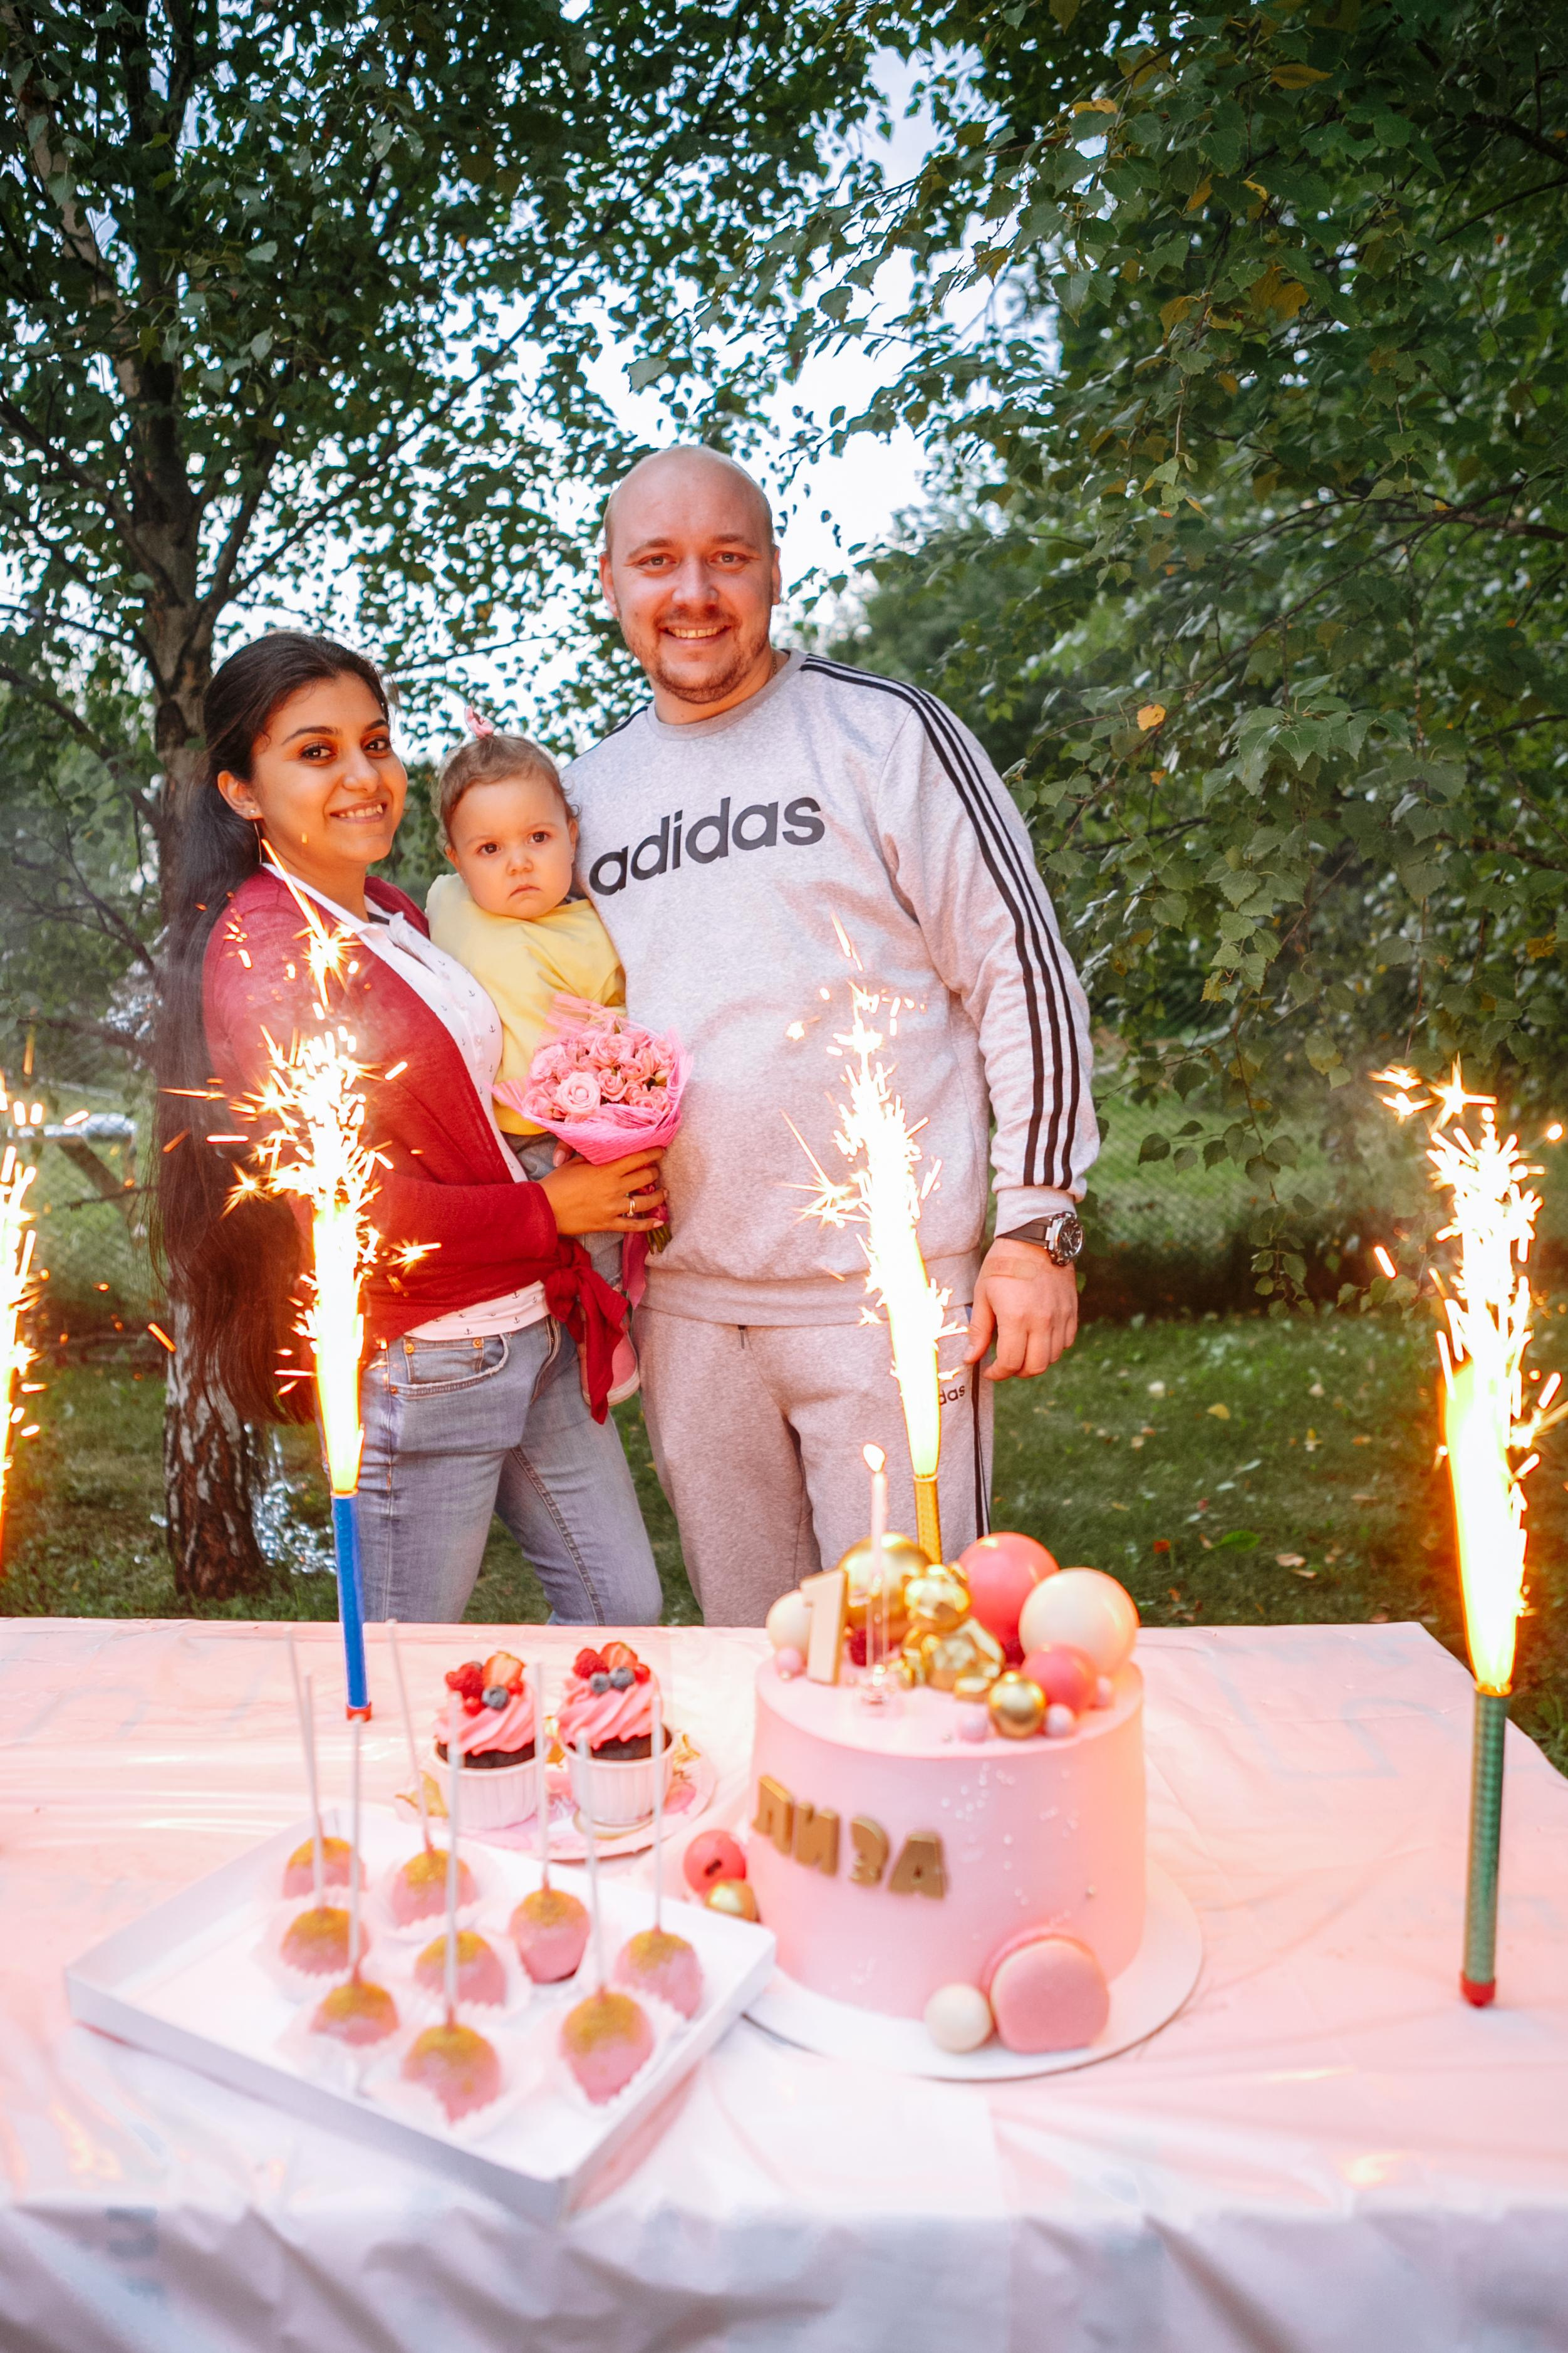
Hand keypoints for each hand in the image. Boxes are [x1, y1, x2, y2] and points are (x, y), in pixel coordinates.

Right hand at [538, 1146, 666, 1236]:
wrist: (544, 1209)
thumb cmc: (557, 1183)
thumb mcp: (575, 1162)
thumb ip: (594, 1157)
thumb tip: (607, 1151)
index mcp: (606, 1170)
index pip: (638, 1158)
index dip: (653, 1153)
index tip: (660, 1150)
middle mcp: (614, 1188)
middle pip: (645, 1177)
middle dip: (654, 1171)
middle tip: (656, 1169)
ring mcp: (613, 1208)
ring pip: (645, 1202)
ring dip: (658, 1196)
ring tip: (663, 1192)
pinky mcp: (608, 1224)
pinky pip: (633, 1225)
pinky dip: (647, 1224)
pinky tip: (658, 1222)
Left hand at [964, 1239, 1078, 1380]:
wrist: (1035, 1237)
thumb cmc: (1003, 1263)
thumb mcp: (983, 1294)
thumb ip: (979, 1330)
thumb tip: (971, 1358)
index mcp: (1016, 1317)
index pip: (1010, 1363)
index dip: (997, 1373)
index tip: (989, 1370)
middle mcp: (1042, 1321)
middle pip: (1035, 1367)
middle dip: (1016, 1372)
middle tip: (1005, 1365)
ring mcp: (1060, 1316)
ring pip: (1053, 1357)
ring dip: (1035, 1361)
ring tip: (1021, 1351)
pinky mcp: (1071, 1310)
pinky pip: (1066, 1342)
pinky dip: (1053, 1348)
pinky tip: (1039, 1338)